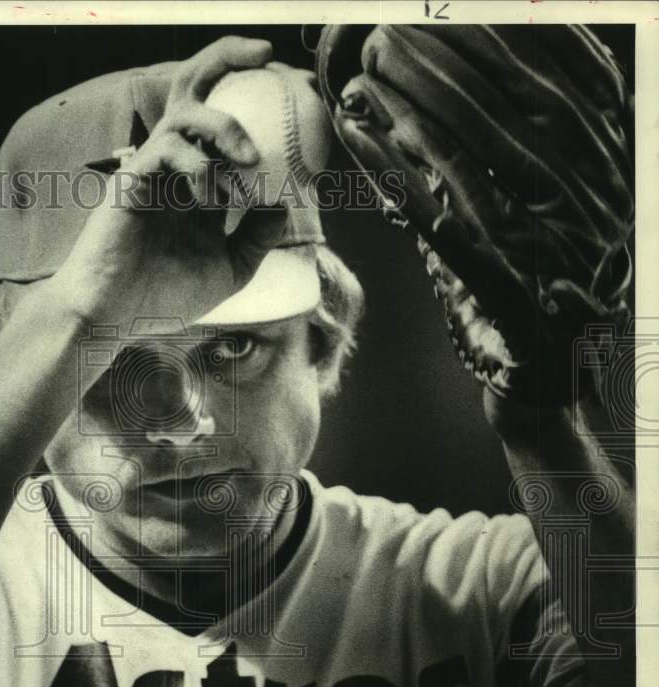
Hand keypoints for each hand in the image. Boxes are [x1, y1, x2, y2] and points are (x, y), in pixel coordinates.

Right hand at [48, 36, 288, 330]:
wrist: (116, 316)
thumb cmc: (164, 296)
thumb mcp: (230, 269)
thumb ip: (258, 236)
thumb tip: (282, 200)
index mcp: (198, 182)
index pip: (225, 126)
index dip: (258, 103)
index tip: (297, 95)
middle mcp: (175, 167)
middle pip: (195, 92)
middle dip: (226, 60)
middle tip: (266, 54)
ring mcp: (151, 170)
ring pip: (184, 113)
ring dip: (224, 127)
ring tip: (248, 160)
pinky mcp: (131, 179)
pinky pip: (166, 148)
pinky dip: (197, 165)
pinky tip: (209, 199)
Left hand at [317, 25, 633, 404]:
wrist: (559, 376)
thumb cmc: (540, 285)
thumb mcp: (540, 210)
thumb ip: (515, 157)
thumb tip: (464, 89)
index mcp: (604, 171)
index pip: (552, 85)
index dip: (496, 43)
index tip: (442, 13)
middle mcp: (585, 202)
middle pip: (504, 113)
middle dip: (439, 67)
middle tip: (385, 36)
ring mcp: (548, 248)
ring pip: (467, 161)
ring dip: (407, 113)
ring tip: (361, 78)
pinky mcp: (504, 290)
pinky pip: (438, 223)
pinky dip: (394, 176)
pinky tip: (357, 140)